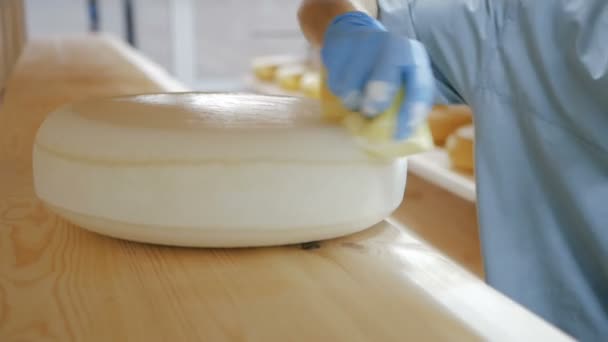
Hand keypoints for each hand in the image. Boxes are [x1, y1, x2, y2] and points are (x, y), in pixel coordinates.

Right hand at [322, 11, 433, 138]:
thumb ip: (404, 97)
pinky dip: (339, 92)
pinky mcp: (340, 47)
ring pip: (352, 85)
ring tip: (357, 101)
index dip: (410, 112)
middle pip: (383, 81)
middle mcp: (391, 45)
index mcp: (413, 55)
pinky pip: (336, 81)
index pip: (418, 85)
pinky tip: (345, 86)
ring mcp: (364, 44)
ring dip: (353, 101)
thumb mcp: (403, 74)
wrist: (355, 33)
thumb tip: (401, 132)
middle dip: (377, 103)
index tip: (400, 133)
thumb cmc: (385, 64)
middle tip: (371, 113)